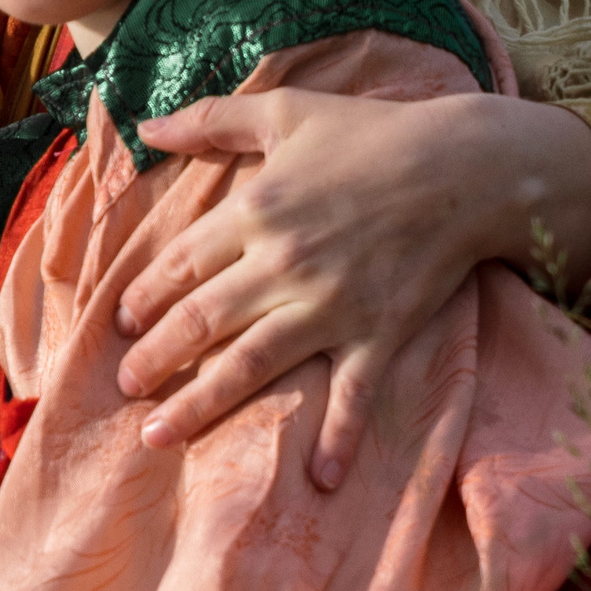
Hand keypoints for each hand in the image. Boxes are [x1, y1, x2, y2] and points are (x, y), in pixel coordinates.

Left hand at [115, 87, 590, 489]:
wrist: (467, 167)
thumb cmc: (373, 133)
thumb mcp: (285, 111)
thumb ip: (212, 119)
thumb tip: (148, 125)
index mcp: (255, 211)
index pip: (179, 266)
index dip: (143, 298)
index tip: (122, 324)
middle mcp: (282, 264)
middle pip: (200, 322)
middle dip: (155, 359)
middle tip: (125, 386)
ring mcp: (330, 306)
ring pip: (249, 365)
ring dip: (199, 405)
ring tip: (157, 436)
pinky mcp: (378, 333)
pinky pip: (352, 393)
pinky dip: (339, 437)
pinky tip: (320, 478)